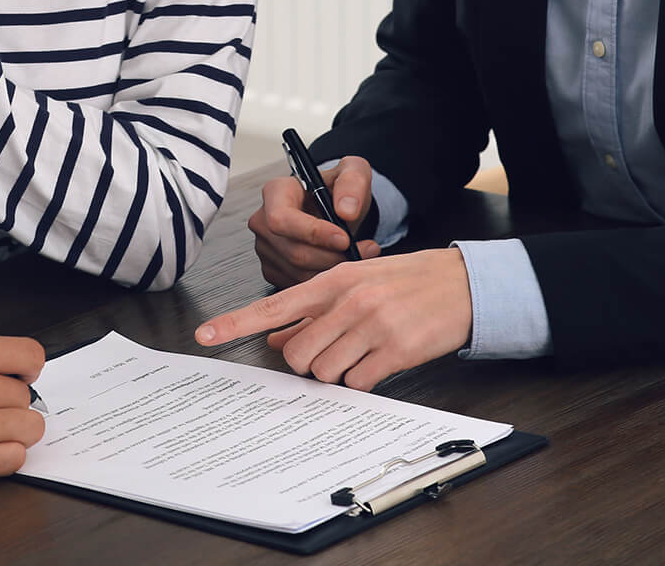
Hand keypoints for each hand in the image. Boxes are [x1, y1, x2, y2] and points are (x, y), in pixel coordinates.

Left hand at [196, 248, 471, 389]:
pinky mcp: (396, 350)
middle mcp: (346, 301)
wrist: (460, 284)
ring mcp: (371, 326)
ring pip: (326, 372)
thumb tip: (274, 338)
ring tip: (363, 350)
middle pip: (298, 354)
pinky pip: (358, 383)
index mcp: (330, 281)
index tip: (204, 335)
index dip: (235, 323)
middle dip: (308, 363)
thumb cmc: (402, 284)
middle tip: (333, 352)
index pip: (272, 305)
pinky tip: (380, 360)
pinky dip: (363, 381)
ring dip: (338, 372)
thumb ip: (312, 311)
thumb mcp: (353, 286)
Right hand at [248, 156, 381, 286]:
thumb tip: (346, 210)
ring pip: (299, 272)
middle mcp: (263, 220)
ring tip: (357, 255)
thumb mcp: (353, 173)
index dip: (313, 233)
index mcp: (275, 192)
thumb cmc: (337, 189)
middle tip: (362, 250)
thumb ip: (353, 183)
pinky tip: (339, 264)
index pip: (282, 218)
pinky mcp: (272, 269)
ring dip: (333, 270)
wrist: (335, 208)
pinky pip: (299, 284)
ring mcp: (265, 247)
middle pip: (293, 251)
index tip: (344, 238)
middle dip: (332, 256)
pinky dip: (324, 280)